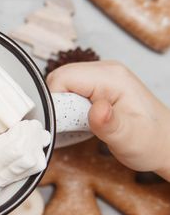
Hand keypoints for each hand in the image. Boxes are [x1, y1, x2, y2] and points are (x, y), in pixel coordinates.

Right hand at [47, 61, 169, 180]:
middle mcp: (105, 70)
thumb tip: (97, 109)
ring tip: (75, 124)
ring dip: (61, 105)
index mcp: (112, 77)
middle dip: (56, 103)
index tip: (60, 123)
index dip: (54, 100)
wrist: (165, 143)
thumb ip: (110, 124)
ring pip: (62, 83)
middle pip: (60, 78)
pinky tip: (78, 119)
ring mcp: (101, 76)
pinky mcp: (97, 85)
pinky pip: (70, 88)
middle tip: (67, 125)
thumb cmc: (151, 142)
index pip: (64, 78)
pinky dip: (67, 105)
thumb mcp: (130, 139)